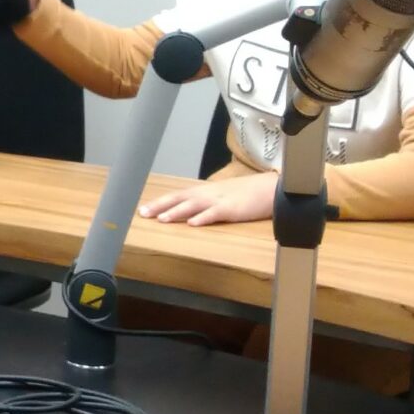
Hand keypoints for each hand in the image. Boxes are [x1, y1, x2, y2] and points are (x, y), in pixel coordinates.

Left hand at [142, 173, 275, 226]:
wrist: (271, 189)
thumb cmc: (247, 194)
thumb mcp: (222, 196)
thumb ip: (206, 202)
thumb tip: (190, 211)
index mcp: (205, 191)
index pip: (178, 195)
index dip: (161, 202)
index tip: (143, 209)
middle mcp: (208, 194)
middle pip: (180, 198)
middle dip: (160, 205)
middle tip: (142, 213)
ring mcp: (220, 200)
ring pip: (194, 205)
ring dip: (176, 212)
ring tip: (161, 219)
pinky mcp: (232, 209)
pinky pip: (215, 214)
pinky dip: (203, 218)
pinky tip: (192, 224)